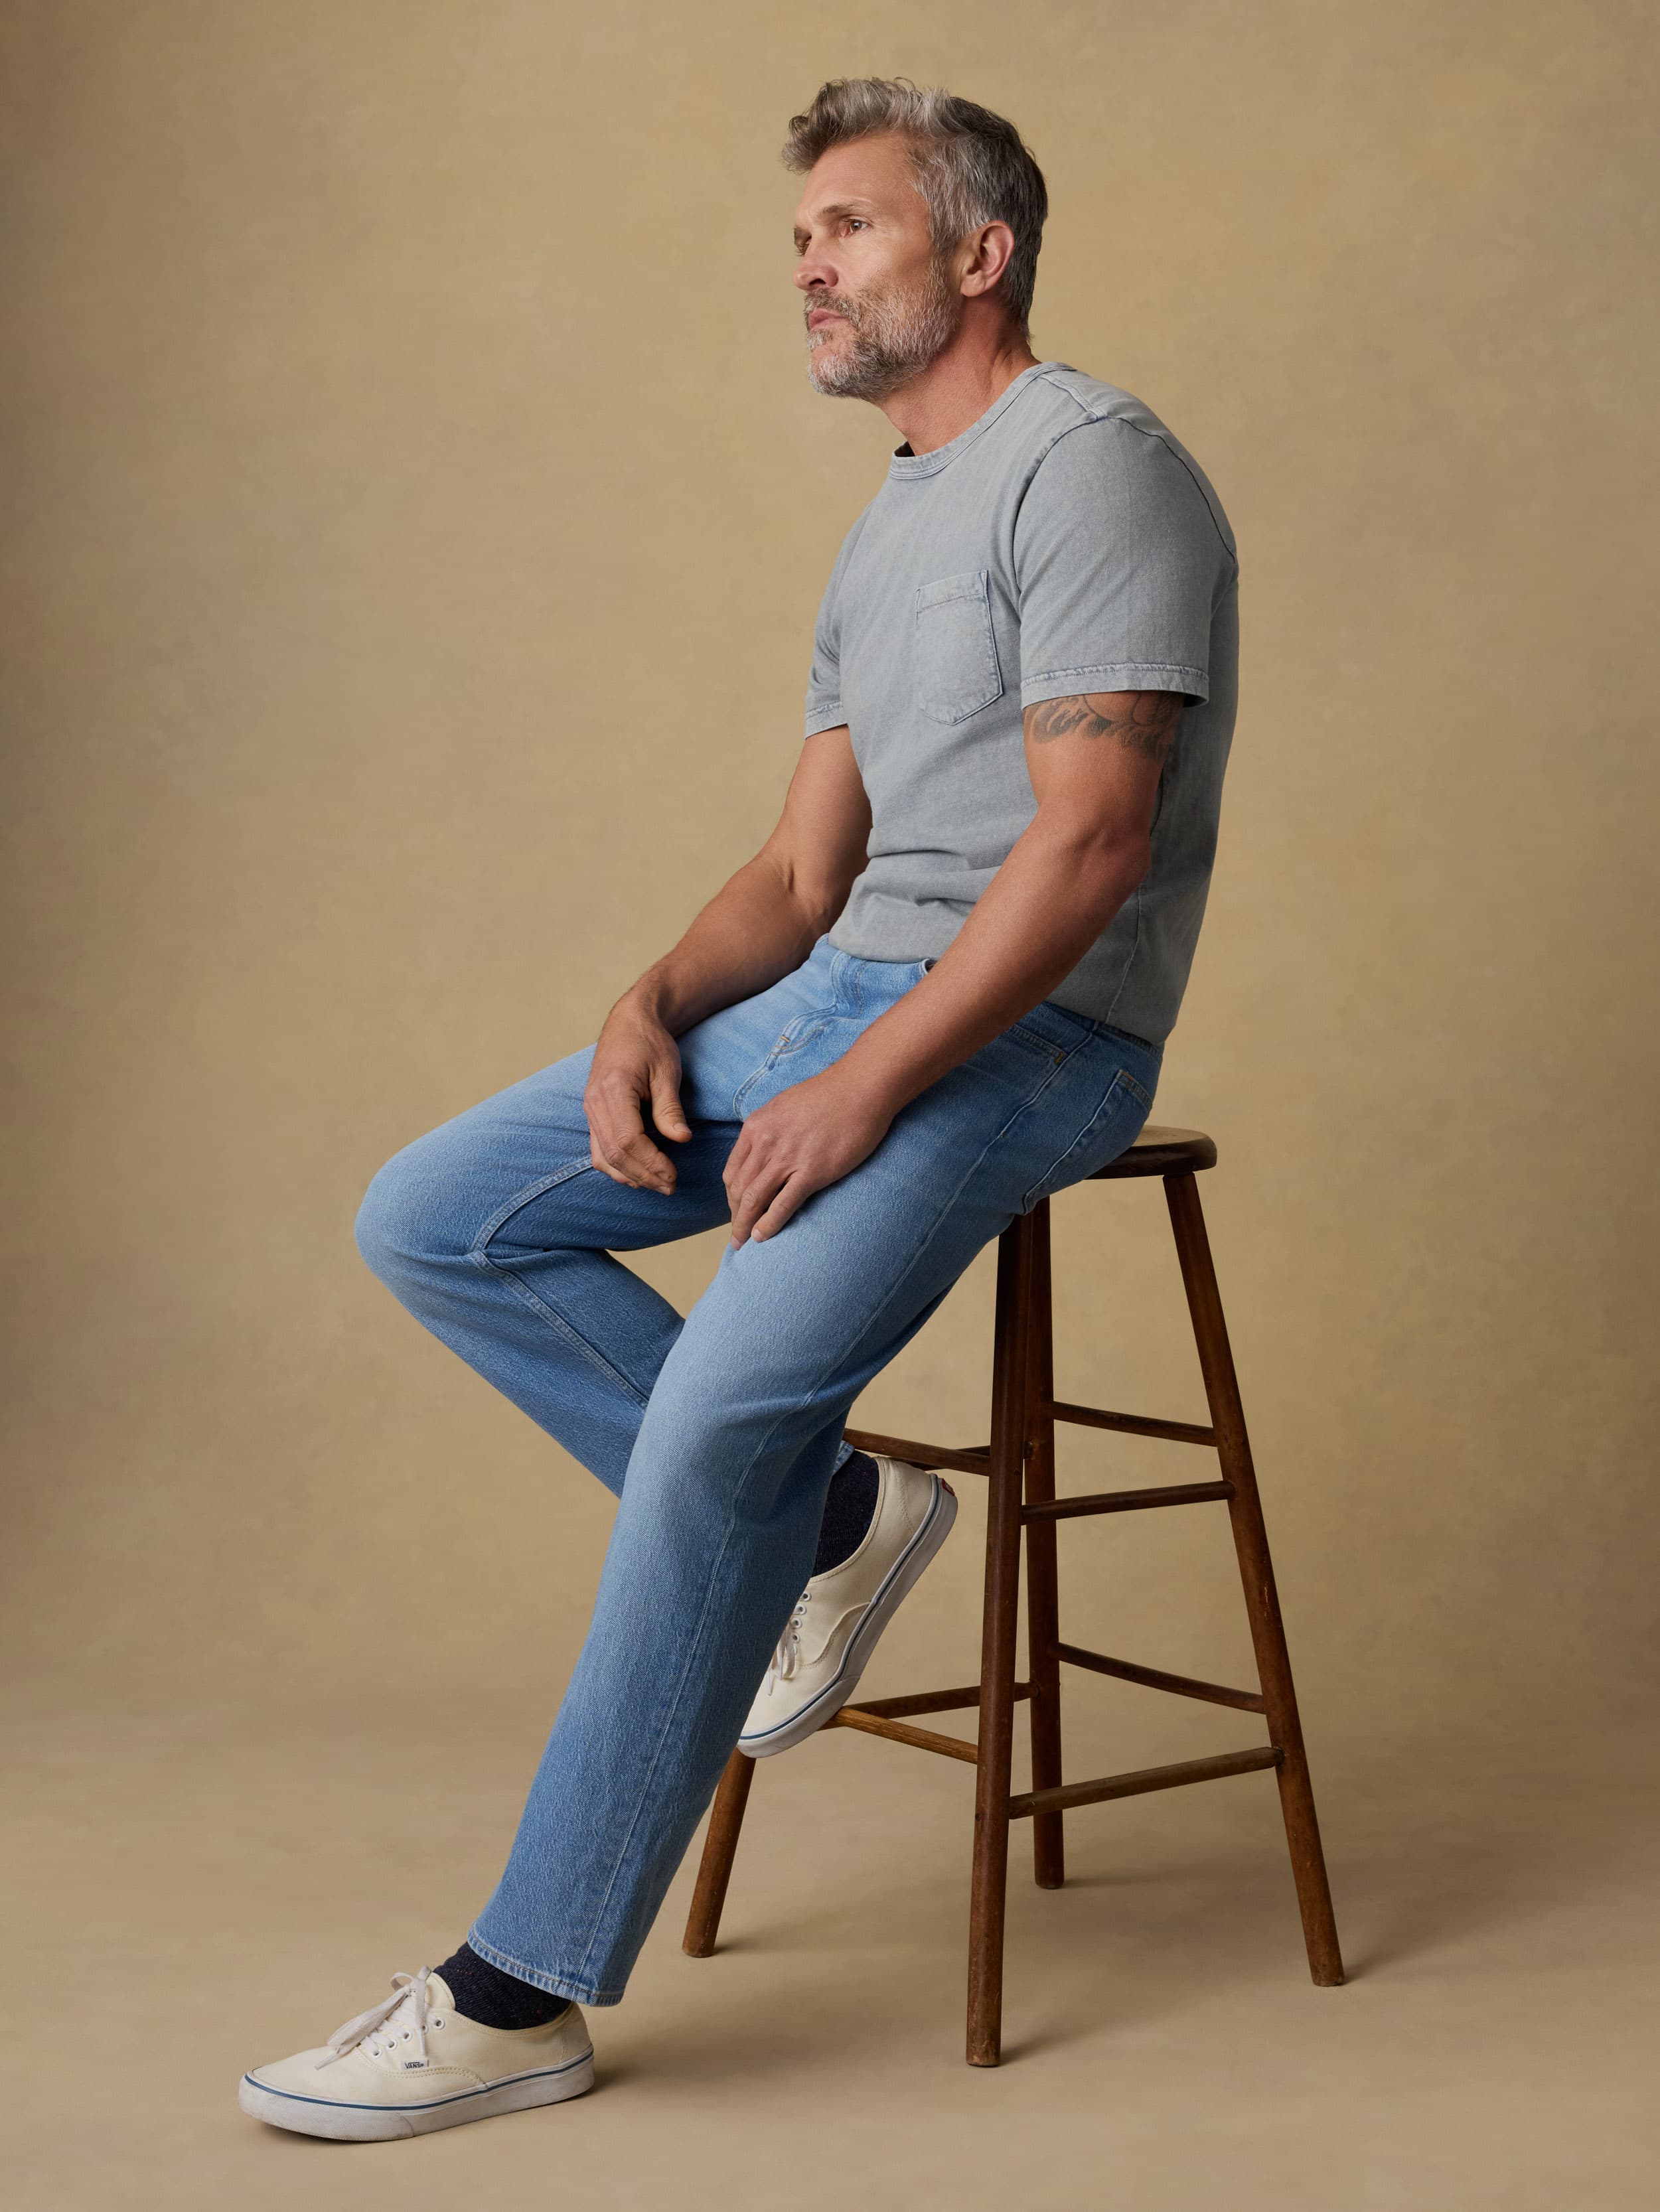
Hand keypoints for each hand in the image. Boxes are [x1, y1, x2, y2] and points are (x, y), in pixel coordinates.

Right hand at [584, 995, 693, 1192]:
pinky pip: (598, 1150)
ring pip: (602, 1157)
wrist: (629, 1023)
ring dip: (629, 1176)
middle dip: (643, 1175)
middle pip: (614, 1154)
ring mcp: (590, 1109)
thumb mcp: (667, 1072)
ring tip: (657, 1184)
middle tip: (670, 1187)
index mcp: (612, 1090)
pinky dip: (616, 1166)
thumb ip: (670, 1108)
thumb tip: (682, 1140)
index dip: (651, 1163)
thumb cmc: (650, 1043)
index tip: (673, 1175)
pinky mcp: (593, 1114)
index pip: (628, 1140)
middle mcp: (594, 1103)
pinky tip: (637, 1174)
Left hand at [724, 1063, 895, 1246]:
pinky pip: (783, 1204)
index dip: (731, 1196)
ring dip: (745, 1225)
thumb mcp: (784, 1105)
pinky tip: (763, 1237)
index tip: (736, 1209)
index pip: (732, 1171)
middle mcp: (765, 1143)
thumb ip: (769, 1128)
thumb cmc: (829, 1094)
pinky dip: (769, 1224)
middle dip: (735, 1216)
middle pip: (739, 1189)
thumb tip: (762, 1147)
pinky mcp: (812, 1171)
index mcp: (756, 1126)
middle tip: (737, 1235)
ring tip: (743, 1243)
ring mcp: (788, 1158)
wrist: (860, 1088)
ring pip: (754, 1199)